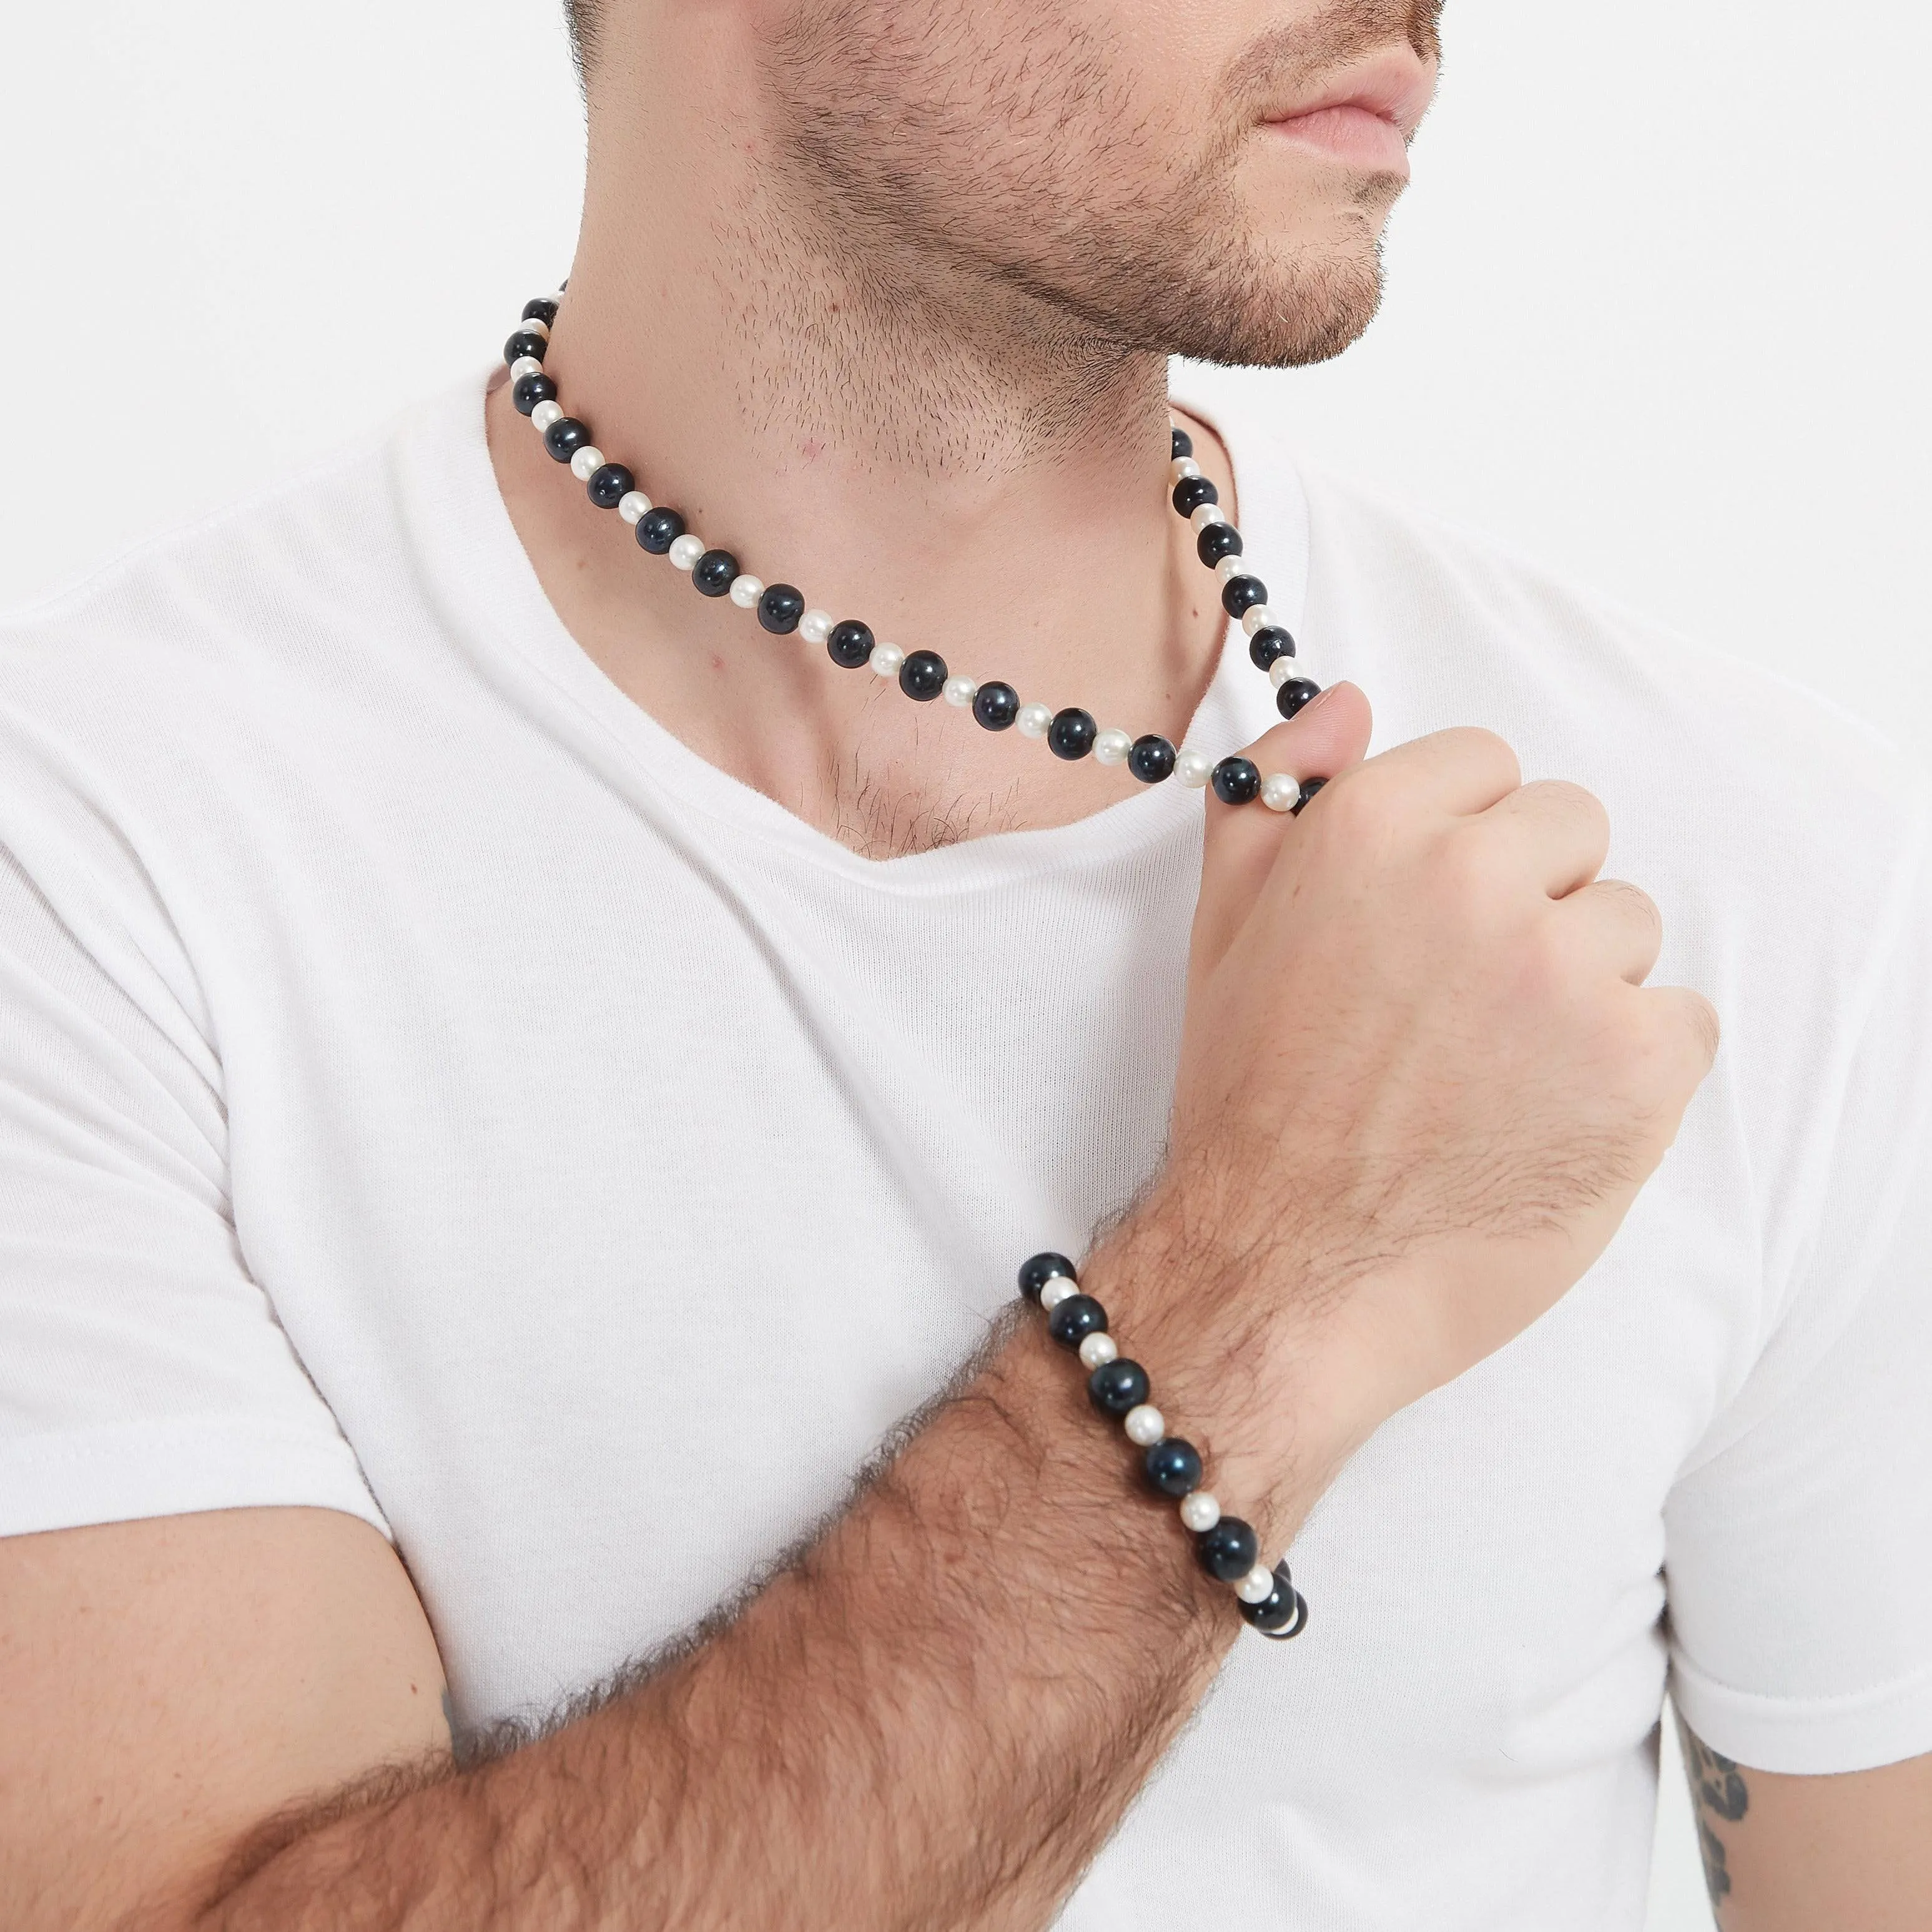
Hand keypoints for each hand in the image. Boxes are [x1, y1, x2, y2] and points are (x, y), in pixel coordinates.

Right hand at [1099, 687, 1719, 1508]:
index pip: (1490, 767)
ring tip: (1495, 1073)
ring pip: (1628, 929)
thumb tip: (1346, 701)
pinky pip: (1683, 1020)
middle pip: (1573, 833)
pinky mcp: (1637, 1065)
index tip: (1426, 924)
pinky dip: (1633, 1071)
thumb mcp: (1220, 926)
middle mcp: (1472, 879)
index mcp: (1370, 827)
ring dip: (1580, 990)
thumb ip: (1273, 793)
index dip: (1460, 847)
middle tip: (1457, 1007)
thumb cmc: (1250, 1102)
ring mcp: (1563, 971)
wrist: (1283, 1270)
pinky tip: (1548, 1116)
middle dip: (1529, 904)